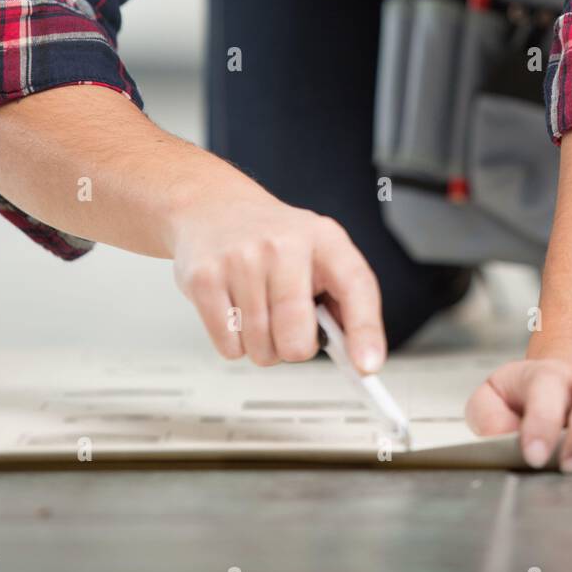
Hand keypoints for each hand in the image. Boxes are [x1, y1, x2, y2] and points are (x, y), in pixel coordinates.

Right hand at [170, 195, 385, 372]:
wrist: (215, 206)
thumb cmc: (273, 238)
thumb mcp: (318, 251)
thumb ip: (341, 298)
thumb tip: (357, 353)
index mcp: (324, 238)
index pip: (356, 286)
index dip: (365, 330)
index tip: (367, 365)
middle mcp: (284, 245)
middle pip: (297, 339)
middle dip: (295, 347)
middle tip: (289, 325)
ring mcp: (241, 260)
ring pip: (261, 349)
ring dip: (262, 345)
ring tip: (259, 309)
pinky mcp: (205, 278)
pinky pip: (229, 347)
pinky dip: (234, 342)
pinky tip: (235, 309)